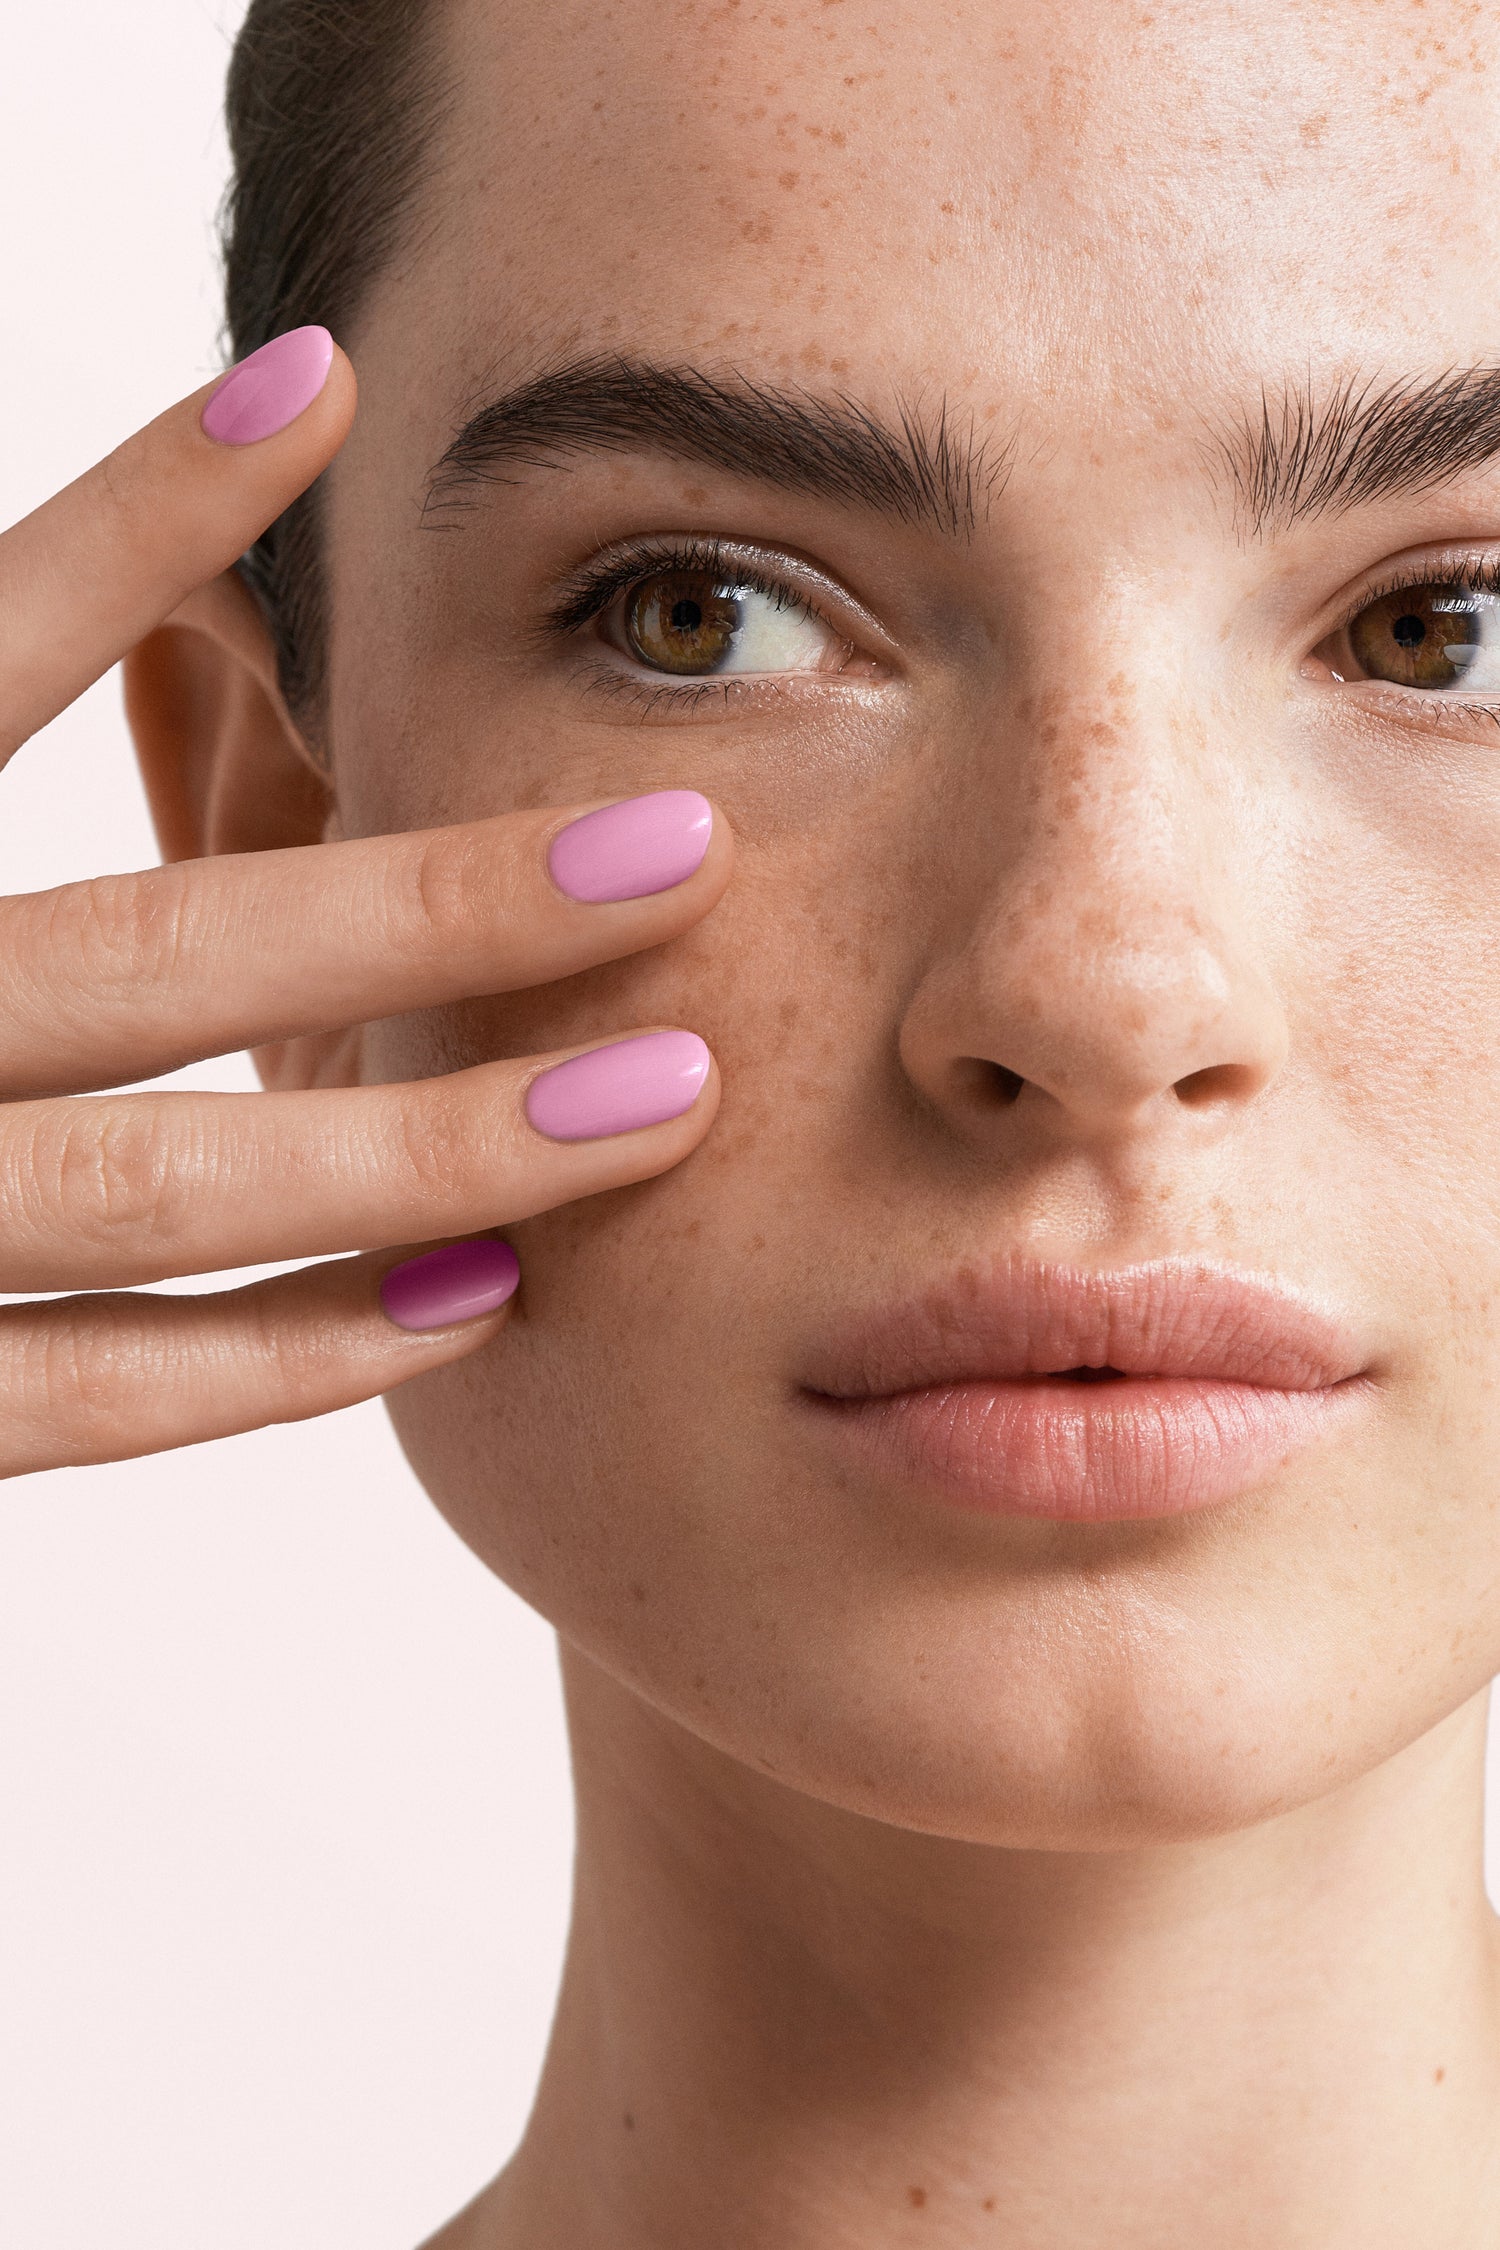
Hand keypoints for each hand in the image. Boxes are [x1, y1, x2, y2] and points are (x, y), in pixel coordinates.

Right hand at [0, 331, 727, 1477]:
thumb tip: (156, 597)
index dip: (135, 521)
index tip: (326, 391)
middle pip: (145, 958)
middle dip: (428, 912)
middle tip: (675, 851)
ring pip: (161, 1189)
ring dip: (420, 1148)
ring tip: (658, 1103)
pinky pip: (94, 1394)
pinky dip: (283, 1357)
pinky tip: (470, 1298)